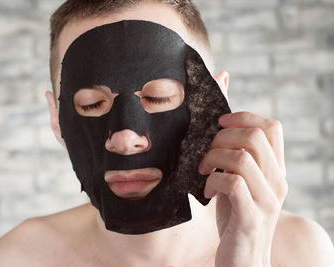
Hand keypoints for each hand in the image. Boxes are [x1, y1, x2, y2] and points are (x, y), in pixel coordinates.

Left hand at [199, 112, 287, 266]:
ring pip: (243, 158)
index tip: (220, 123)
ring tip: (203, 171)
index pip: (272, 127)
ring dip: (214, 158)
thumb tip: (217, 130)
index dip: (244, 117)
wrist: (243, 260)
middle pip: (255, 136)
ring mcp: (266, 200)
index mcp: (275, 170)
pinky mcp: (251, 218)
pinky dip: (213, 181)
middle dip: (222, 137)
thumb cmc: (235, 216)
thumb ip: (235, 159)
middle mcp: (277, 182)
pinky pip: (233, 184)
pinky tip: (207, 192)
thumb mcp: (238, 182)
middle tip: (206, 153)